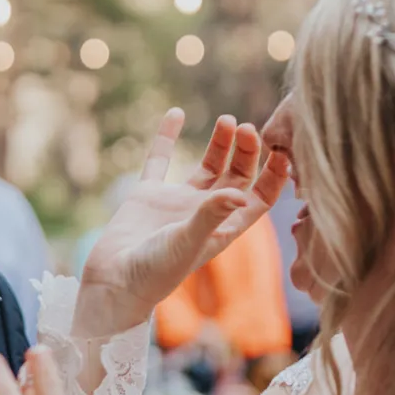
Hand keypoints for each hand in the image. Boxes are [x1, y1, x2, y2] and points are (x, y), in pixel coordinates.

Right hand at [75, 110, 290, 336]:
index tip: (282, 151)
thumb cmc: (156, 272)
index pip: (260, 199)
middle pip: (237, 176)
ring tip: (227, 119)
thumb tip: (241, 192)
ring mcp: (177, 202)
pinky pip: (160, 160)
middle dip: (247, 152)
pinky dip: (167, 136)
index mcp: (224, 228)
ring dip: (220, 143)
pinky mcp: (148, 194)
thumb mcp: (189, 242)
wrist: (113, 281)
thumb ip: (212, 214)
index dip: (274, 177)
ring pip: (207, 165)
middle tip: (247, 128)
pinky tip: (176, 113)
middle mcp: (205, 213)